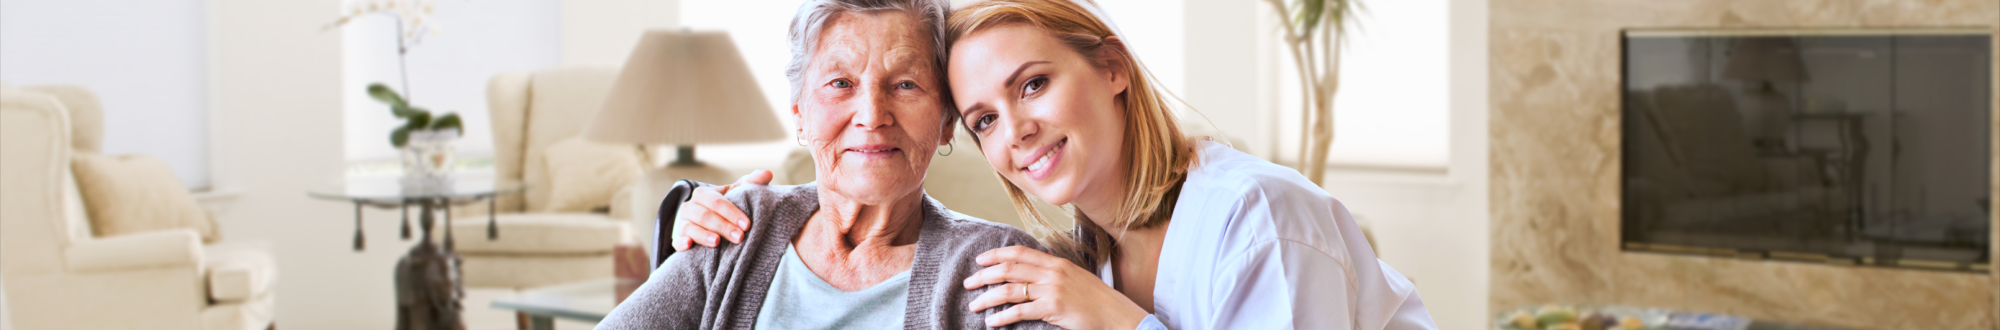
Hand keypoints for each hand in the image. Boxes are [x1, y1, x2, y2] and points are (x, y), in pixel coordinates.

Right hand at [669, 170, 772, 250]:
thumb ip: (750, 184)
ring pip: (690, 228)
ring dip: (704, 235)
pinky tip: (689, 246)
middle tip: (740, 237)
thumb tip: (767, 173)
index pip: (717, 202)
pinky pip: (677, 241)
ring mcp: (682, 223)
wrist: (703, 221)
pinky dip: (681, 243)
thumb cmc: (723, 206)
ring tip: (717, 242)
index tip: (747, 224)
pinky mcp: (678, 239)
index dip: (732, 212)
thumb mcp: (735, 193)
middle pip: (705, 216)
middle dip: (723, 226)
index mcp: (704, 194)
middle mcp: (690, 207)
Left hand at [964, 246, 1148, 329]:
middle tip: (968, 283)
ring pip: (1010, 290)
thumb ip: (1053, 274)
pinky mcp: (1053, 308)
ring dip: (988, 298)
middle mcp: (1052, 273)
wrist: (1116, 314)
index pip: (1020, 253)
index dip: (996, 254)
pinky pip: (1020, 311)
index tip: (980, 260)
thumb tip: (1030, 275)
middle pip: (1009, 269)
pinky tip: (992, 321)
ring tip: (974, 305)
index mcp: (1056, 263)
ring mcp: (1052, 290)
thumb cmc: (1096, 300)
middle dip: (984, 276)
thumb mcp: (1075, 278)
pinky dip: (1002, 317)